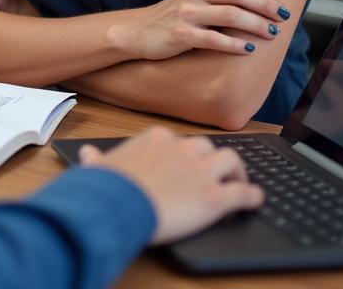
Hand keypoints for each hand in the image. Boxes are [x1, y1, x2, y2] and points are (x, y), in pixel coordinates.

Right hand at [81, 127, 262, 244]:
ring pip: (230, 160)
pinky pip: (242, 193)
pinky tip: (255, 200)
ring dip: (237, 172)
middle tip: (216, 172)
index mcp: (157, 139)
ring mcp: (200, 171)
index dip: (186, 153)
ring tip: (240, 182)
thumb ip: (97, 160)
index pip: (179, 140)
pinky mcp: (214, 196)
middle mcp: (182, 148)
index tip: (186, 163)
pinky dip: (251, 196)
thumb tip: (87, 155)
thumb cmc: (107, 187)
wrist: (120, 204)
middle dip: (213, 159)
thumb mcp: (99, 168)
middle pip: (207, 146)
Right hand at [109, 0, 288, 60]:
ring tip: (272, 33)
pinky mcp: (181, 35)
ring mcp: (187, 13)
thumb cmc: (173, 15)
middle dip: (266, 4)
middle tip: (283, 15)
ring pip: (230, 15)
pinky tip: (248, 50)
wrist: (138, 31)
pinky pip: (214, 39)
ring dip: (256, 24)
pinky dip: (234, 45)